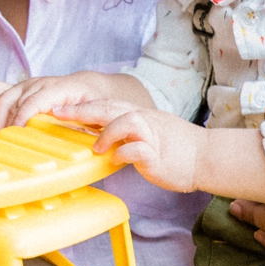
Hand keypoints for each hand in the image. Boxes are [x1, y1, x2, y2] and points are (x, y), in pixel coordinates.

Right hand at [0, 71, 117, 130]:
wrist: (91, 87)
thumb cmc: (94, 102)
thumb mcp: (96, 110)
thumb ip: (81, 115)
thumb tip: (60, 118)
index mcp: (61, 88)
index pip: (35, 100)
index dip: (22, 117)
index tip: (15, 133)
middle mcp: (42, 83)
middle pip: (17, 101)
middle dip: (8, 122)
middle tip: (6, 143)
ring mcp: (29, 84)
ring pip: (5, 97)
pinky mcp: (21, 88)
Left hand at [52, 97, 207, 192]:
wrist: (206, 157)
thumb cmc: (177, 149)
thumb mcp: (149, 134)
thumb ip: (127, 132)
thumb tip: (102, 137)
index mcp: (140, 115)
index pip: (107, 105)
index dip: (82, 105)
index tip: (58, 109)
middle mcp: (145, 121)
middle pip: (111, 107)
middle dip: (83, 110)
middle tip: (59, 114)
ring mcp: (153, 136)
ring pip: (127, 121)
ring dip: (107, 133)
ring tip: (96, 147)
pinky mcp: (158, 155)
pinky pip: (138, 149)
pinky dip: (123, 153)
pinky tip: (115, 161)